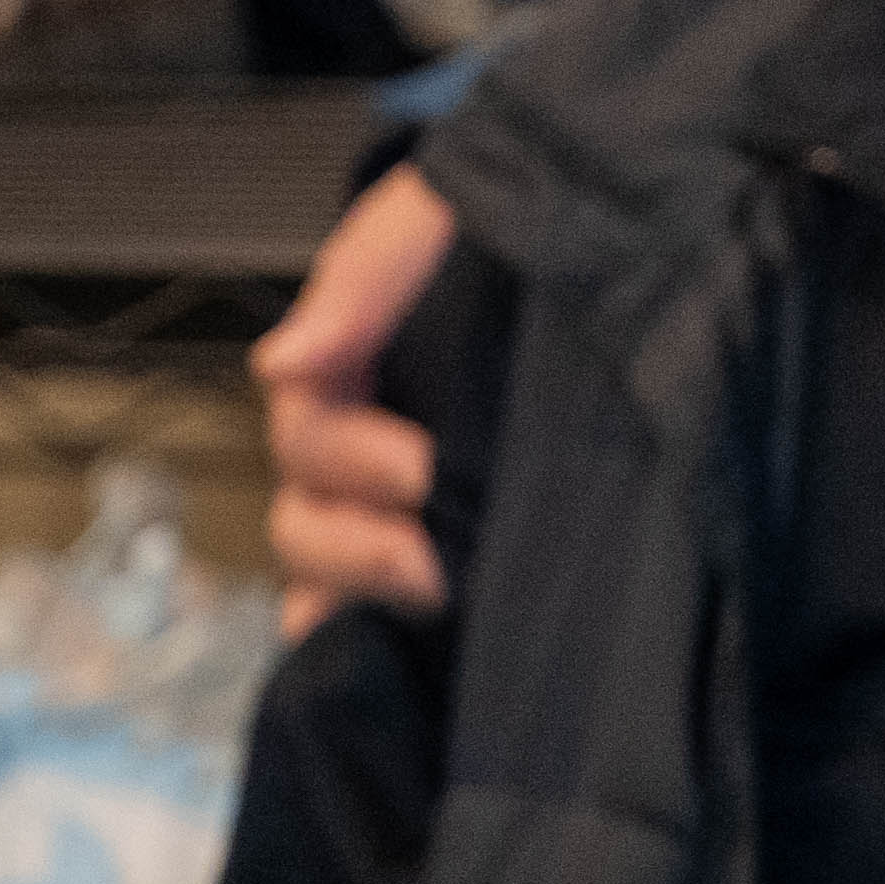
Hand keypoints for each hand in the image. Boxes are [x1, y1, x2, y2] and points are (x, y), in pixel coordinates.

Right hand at [256, 165, 461, 628]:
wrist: (602, 219)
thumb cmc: (493, 223)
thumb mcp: (424, 225)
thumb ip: (358, 288)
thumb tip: (282, 364)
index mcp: (343, 375)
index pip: (306, 443)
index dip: (349, 465)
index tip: (420, 471)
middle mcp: (360, 446)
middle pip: (305, 528)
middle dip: (355, 551)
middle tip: (430, 561)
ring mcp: (401, 500)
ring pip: (333, 577)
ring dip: (366, 594)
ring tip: (434, 601)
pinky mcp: (459, 534)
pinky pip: (384, 606)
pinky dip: (375, 635)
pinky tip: (406, 664)